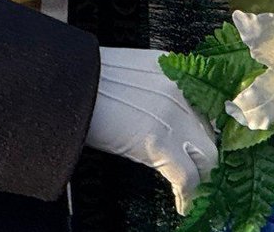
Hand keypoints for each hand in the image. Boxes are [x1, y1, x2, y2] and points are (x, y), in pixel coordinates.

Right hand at [84, 47, 218, 213]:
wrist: (61, 83)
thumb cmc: (82, 80)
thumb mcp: (126, 74)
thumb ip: (149, 89)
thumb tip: (154, 115)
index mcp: (171, 68)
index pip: (208, 103)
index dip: (208, 130)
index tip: (205, 146)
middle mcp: (180, 89)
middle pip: (212, 131)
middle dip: (208, 156)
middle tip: (202, 174)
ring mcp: (172, 115)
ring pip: (207, 157)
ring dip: (202, 178)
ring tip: (194, 191)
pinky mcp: (158, 142)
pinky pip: (187, 177)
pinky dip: (187, 195)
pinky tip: (182, 204)